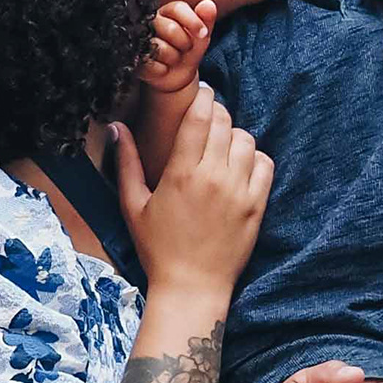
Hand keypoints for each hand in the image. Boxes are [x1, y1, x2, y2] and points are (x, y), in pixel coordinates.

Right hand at [113, 86, 267, 302]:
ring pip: (247, 140)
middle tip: (208, 122)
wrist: (192, 287)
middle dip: (217, 114)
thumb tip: (117, 127)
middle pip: (225, 123)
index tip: (201, 94)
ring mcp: (239, 192)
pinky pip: (265, 164)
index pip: (199, 118)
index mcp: (180, 174)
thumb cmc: (158, 248)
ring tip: (222, 148)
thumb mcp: (133, 205)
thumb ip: (127, 162)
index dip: (202, 98)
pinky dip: (256, 158)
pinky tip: (240, 168)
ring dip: (235, 137)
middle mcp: (213, 178)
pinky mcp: (257, 206)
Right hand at [137, 0, 217, 95]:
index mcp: (167, 11)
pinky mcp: (134, 59)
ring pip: (160, 48)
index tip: (203, 34)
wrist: (175, 75)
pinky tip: (163, 68)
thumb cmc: (187, 50)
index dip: (193, 22)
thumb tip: (209, 4)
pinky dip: (162, 70)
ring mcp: (139, 40)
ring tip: (173, 58)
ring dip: (173, 58)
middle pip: (170, 29)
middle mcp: (150, 22)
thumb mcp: (200, 36)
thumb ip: (206, 20)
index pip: (178, 8)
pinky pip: (151, 65)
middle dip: (185, 43)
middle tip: (184, 48)